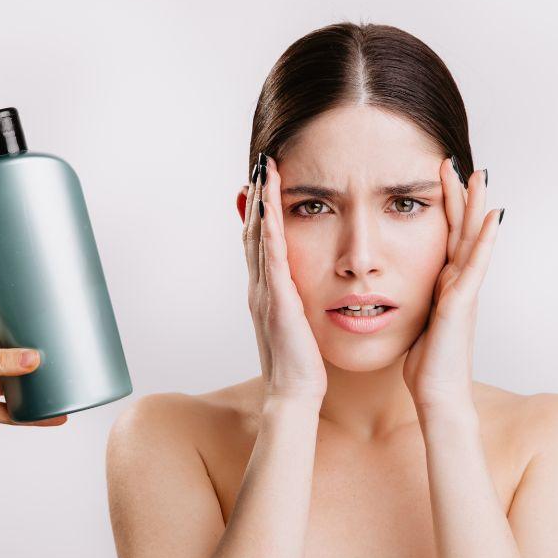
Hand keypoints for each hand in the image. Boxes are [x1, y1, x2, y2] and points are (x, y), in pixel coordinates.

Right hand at [241, 153, 327, 402]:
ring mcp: (264, 293)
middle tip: (260, 164)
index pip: (260, 241)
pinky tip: (272, 208)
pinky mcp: (277, 301)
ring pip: (257, 237)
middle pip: (252, 230)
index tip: (264, 181)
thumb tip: (305, 287)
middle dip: (256, 196)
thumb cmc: (302, 363)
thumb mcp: (299, 323)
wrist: (294, 393)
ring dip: (260, 203)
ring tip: (264, 172)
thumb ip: (298, 302)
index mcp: (267, 291)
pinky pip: (271, 257)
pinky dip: (269, 229)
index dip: (260, 210)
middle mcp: (260, 287)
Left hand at [403, 158, 502, 417]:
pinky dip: (485, 241)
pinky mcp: (463, 304)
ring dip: (476, 206)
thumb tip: (401, 289)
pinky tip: (493, 218)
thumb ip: (416, 302)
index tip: (438, 178)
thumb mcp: (417, 324)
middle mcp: (458, 283)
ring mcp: (465, 292)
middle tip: (459, 161)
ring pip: (473, 240)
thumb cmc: (426, 366)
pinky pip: (477, 266)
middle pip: (462, 229)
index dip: (444, 207)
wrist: (439, 396)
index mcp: (445, 285)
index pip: (445, 237)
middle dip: (461, 195)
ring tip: (479, 175)